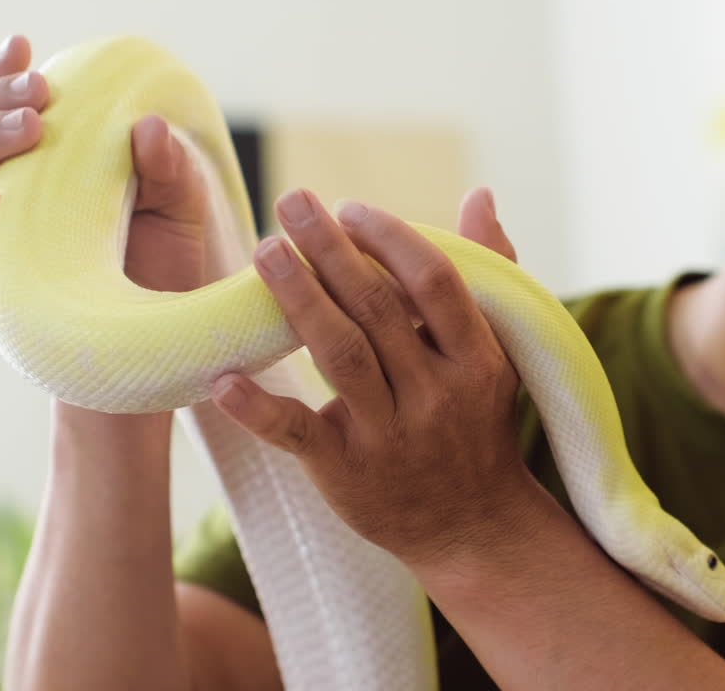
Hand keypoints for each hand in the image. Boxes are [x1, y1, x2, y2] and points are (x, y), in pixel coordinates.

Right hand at [0, 34, 210, 295]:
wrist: (165, 329)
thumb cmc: (167, 257)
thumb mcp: (179, 202)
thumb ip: (168, 165)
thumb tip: (148, 126)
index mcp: (42, 159)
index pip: (3, 106)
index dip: (0, 73)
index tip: (22, 47)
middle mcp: (8, 190)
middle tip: (41, 92)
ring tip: (26, 130)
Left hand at [211, 187, 535, 566]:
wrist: (472, 528)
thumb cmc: (478, 422)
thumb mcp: (501, 353)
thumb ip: (490, 273)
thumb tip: (478, 195)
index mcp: (478, 358)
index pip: (434, 282)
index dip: (390, 239)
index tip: (350, 208)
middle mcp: (437, 394)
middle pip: (379, 309)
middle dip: (332, 251)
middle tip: (292, 201)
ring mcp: (392, 436)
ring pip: (342, 357)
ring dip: (299, 300)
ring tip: (264, 249)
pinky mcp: (347, 473)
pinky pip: (299, 435)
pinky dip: (259, 408)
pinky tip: (223, 378)